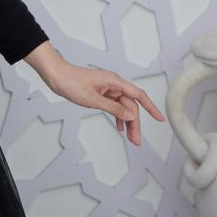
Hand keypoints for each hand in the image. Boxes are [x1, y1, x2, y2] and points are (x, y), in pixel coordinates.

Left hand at [39, 59, 164, 146]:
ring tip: (130, 138)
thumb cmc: (71, 82)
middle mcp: (114, 84)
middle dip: (135, 123)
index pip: (138, 95)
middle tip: (136, 140)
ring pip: (123, 107)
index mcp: (114, 81)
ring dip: (127, 122)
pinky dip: (118, 116)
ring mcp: (108, 89)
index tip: (160, 119)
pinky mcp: (101, 93)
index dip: (151, 108)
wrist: (56, 75)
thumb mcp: (92, 99)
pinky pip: (115, 106)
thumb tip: (131, 114)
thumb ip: (113, 108)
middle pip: (131, 105)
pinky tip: (119, 127)